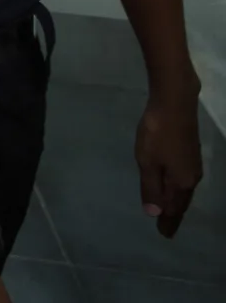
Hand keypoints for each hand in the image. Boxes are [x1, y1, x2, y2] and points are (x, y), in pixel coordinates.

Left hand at [136, 89, 203, 235]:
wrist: (175, 105)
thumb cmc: (157, 134)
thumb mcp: (147, 162)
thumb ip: (150, 187)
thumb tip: (154, 213)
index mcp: (181, 182)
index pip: (174, 209)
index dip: (168, 221)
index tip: (164, 235)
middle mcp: (192, 177)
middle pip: (182, 201)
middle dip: (174, 215)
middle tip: (167, 228)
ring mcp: (193, 165)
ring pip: (185, 190)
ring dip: (177, 202)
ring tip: (170, 211)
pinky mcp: (191, 153)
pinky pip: (185, 180)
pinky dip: (179, 189)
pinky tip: (174, 186)